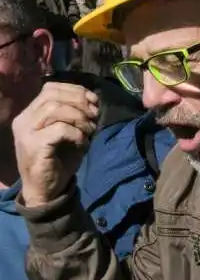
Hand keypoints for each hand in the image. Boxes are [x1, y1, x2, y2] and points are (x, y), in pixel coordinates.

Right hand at [12, 82, 98, 206]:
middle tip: (95, 115)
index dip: (75, 90)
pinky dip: (77, 133)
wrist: (46, 190)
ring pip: (55, 109)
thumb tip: (93, 100)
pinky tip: (82, 143)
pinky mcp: (34, 146)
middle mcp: (24, 120)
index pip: (50, 88)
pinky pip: (60, 129)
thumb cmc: (59, 160)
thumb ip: (76, 115)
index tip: (93, 101)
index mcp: (30, 113)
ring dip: (79, 117)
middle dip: (79, 102)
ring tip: (90, 130)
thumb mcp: (70, 132)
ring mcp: (26, 132)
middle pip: (52, 95)